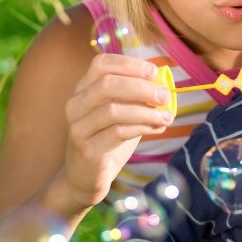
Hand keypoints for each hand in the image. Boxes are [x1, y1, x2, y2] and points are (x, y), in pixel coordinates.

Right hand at [62, 53, 173, 212]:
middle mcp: (75, 104)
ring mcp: (78, 127)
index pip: (100, 64)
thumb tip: (164, 84)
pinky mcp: (86, 149)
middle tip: (165, 95)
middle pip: (107, 84)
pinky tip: (157, 128)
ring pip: (113, 110)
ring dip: (146, 111)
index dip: (128, 64)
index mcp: (83, 89)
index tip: (153, 71)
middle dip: (141, 87)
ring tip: (166, 117)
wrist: (84, 178)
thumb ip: (136, 98)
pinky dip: (141, 127)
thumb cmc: (107, 140)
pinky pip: (117, 132)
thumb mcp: (122, 114)